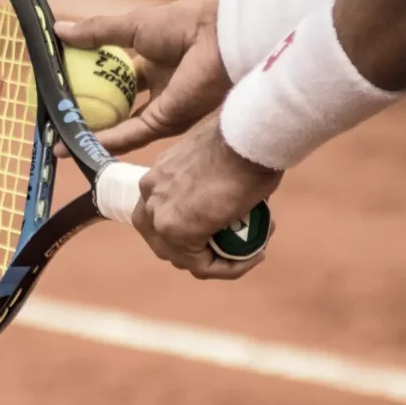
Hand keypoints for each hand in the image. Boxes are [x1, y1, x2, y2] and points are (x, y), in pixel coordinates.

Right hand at [53, 0, 230, 156]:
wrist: (216, 40)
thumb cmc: (180, 25)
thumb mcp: (131, 26)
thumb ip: (96, 32)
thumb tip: (58, 31)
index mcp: (150, 62)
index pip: (112, 77)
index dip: (87, 82)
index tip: (60, 87)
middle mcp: (154, 88)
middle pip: (114, 106)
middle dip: (86, 114)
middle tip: (55, 118)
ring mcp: (159, 108)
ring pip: (118, 126)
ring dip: (90, 134)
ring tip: (58, 141)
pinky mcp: (163, 123)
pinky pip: (128, 135)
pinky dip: (103, 140)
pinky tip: (76, 143)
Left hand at [134, 116, 281, 279]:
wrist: (247, 136)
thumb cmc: (243, 141)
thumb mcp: (219, 162)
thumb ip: (211, 184)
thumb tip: (230, 201)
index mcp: (158, 176)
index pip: (163, 216)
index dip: (193, 231)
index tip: (227, 227)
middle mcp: (150, 195)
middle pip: (165, 242)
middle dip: (200, 250)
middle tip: (236, 245)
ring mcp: (159, 215)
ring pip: (184, 259)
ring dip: (220, 261)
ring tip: (254, 248)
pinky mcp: (176, 231)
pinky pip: (203, 266)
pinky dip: (229, 268)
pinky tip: (255, 255)